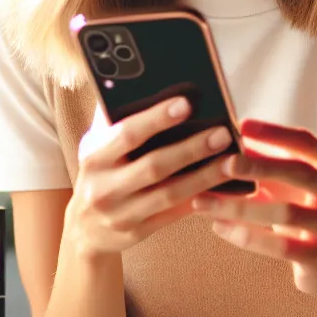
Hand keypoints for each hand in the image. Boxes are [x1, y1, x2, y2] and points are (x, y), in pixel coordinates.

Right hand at [64, 96, 234, 258]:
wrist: (84, 228)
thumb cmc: (100, 173)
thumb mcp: (96, 146)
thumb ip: (114, 119)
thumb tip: (141, 83)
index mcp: (94, 156)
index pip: (127, 134)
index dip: (156, 119)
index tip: (186, 103)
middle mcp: (104, 186)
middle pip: (154, 166)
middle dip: (192, 149)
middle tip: (223, 133)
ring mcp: (120, 214)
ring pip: (170, 194)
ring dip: (205, 177)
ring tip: (232, 161)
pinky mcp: (138, 232)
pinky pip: (174, 215)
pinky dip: (200, 200)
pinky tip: (223, 187)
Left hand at [191, 119, 316, 298]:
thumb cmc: (301, 210)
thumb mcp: (289, 184)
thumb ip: (265, 162)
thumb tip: (224, 139)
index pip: (305, 143)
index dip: (274, 133)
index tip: (241, 125)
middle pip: (299, 173)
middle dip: (259, 167)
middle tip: (224, 163)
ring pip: (285, 213)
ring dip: (239, 208)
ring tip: (203, 203)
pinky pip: (280, 246)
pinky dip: (246, 236)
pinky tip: (218, 227)